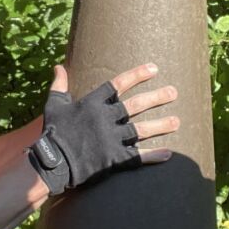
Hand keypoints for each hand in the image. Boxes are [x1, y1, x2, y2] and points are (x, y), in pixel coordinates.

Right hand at [26, 62, 178, 194]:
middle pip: (136, 105)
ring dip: (160, 126)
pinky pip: (137, 156)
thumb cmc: (52, 132)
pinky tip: (168, 154)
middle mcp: (105, 118)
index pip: (119, 84)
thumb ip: (60, 85)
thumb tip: (59, 67)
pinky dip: (153, 156)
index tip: (154, 69)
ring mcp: (111, 138)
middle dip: (156, 98)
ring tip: (176, 121)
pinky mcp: (113, 158)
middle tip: (174, 92)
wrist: (51, 162)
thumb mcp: (54, 106)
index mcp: (92, 103)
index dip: (137, 75)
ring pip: (140, 129)